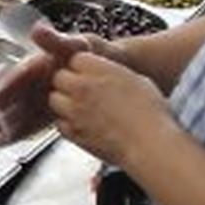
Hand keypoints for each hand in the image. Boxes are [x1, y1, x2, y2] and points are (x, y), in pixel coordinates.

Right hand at [0, 22, 92, 144]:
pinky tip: (3, 141)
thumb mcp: (78, 44)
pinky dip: (16, 132)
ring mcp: (42, 96)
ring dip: (0, 125)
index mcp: (39, 63)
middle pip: (10, 98)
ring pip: (16, 112)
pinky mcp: (50, 109)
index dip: (1, 92)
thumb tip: (36, 30)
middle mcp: (36, 80)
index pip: (15, 79)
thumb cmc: (96, 52)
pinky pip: (30, 122)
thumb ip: (56, 41)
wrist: (117, 67)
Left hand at [46, 48, 174, 165]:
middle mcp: (81, 87)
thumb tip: (108, 74)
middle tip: (82, 93)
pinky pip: (60, 123)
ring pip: (54, 99)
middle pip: (59, 77)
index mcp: (97, 70)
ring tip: (82, 109)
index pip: (75, 59)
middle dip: (68, 83)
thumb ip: (113, 74)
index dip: (82, 67)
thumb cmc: (150, 114)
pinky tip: (84, 126)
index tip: (90, 75)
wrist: (149, 144)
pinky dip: (68, 123)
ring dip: (64, 102)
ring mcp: (74, 111)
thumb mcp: (136, 80)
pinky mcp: (73, 132)